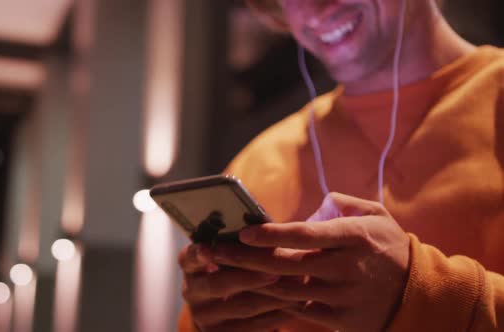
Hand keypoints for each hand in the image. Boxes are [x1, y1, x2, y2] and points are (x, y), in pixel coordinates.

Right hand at [178, 243, 297, 330]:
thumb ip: (239, 242)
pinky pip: (253, 327)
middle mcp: (191, 291)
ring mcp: (204, 317)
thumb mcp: (229, 254)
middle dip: (250, 277)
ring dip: (273, 296)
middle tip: (277, 270)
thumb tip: (265, 226)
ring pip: (241, 306)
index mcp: (189, 264)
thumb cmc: (236, 267)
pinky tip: (295, 304)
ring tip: (298, 284)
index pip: (190, 257)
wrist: (229, 311)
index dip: (199, 254)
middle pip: (218, 284)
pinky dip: (277, 315)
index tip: (208, 249)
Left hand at [209, 193, 410, 331]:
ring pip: (285, 291)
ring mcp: (342, 296)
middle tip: (214, 253)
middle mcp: (346, 267)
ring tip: (222, 273)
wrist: (418, 293)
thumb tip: (312, 207)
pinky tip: (252, 294)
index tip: (242, 232)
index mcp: (353, 237)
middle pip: (284, 265)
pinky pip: (299, 312)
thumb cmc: (389, 246)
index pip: (303, 235)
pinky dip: (275, 303)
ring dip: (251, 282)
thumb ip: (342, 203)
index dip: (270, 234)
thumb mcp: (375, 215)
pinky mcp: (340, 319)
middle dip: (244, 259)